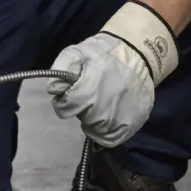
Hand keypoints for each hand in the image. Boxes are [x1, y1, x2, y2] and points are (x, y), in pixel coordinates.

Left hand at [48, 1, 179, 146]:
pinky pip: (112, 138)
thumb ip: (61, 68)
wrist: (136, 54)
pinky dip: (106, 132)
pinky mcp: (133, 125)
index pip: (65, 109)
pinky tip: (106, 119)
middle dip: (82, 108)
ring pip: (97, 130)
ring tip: (100, 104)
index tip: (72, 93)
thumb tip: (53, 88)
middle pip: (82, 119)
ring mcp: (120, 120)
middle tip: (90, 95)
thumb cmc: (103, 54)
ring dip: (94, 120)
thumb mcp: (76, 52)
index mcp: (87, 93)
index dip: (65, 100)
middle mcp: (103, 112)